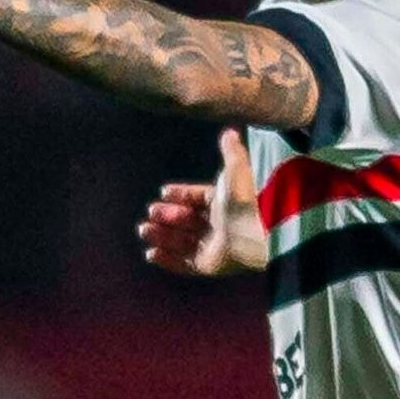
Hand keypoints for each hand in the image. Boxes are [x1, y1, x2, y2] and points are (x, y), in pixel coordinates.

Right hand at [137, 128, 267, 275]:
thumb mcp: (236, 170)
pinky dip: (167, 260)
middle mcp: (218, 226)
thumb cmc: (246, 202)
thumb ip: (232, 152)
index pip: (198, 199)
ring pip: (182, 241)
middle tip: (150, 213)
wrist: (255, 234)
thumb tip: (230, 131)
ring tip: (144, 230)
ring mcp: (213, 248)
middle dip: (167, 216)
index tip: (163, 193)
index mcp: (224, 204)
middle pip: (187, 221)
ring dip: (162, 236)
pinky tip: (150, 253)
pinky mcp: (209, 267)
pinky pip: (184, 264)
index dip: (181, 195)